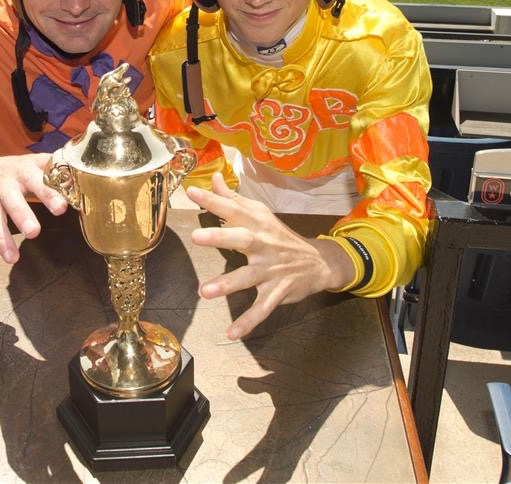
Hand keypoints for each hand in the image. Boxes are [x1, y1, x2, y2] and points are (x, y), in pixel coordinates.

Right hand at [0, 154, 67, 263]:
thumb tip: (87, 183)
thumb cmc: (18, 171)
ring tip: (33, 233)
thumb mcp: (36, 165)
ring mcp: (0, 189)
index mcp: (32, 165)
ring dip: (21, 218)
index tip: (77, 189)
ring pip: (9, 203)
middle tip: (60, 209)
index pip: (50, 169)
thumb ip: (58, 173)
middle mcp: (17, 174)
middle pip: (31, 181)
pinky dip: (3, 242)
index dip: (64, 177)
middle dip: (45, 194)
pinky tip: (11, 258)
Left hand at [186, 173, 354, 339]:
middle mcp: (264, 244)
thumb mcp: (259, 215)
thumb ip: (233, 199)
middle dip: (220, 237)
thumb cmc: (279, 236)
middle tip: (196, 237)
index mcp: (257, 223)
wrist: (319, 262)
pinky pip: (263, 308)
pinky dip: (248, 322)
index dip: (213, 200)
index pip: (232, 209)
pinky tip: (232, 333)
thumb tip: (213, 177)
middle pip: (241, 238)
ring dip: (228, 284)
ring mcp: (271, 269)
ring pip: (249, 276)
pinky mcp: (278, 291)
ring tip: (205, 291)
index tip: (191, 192)